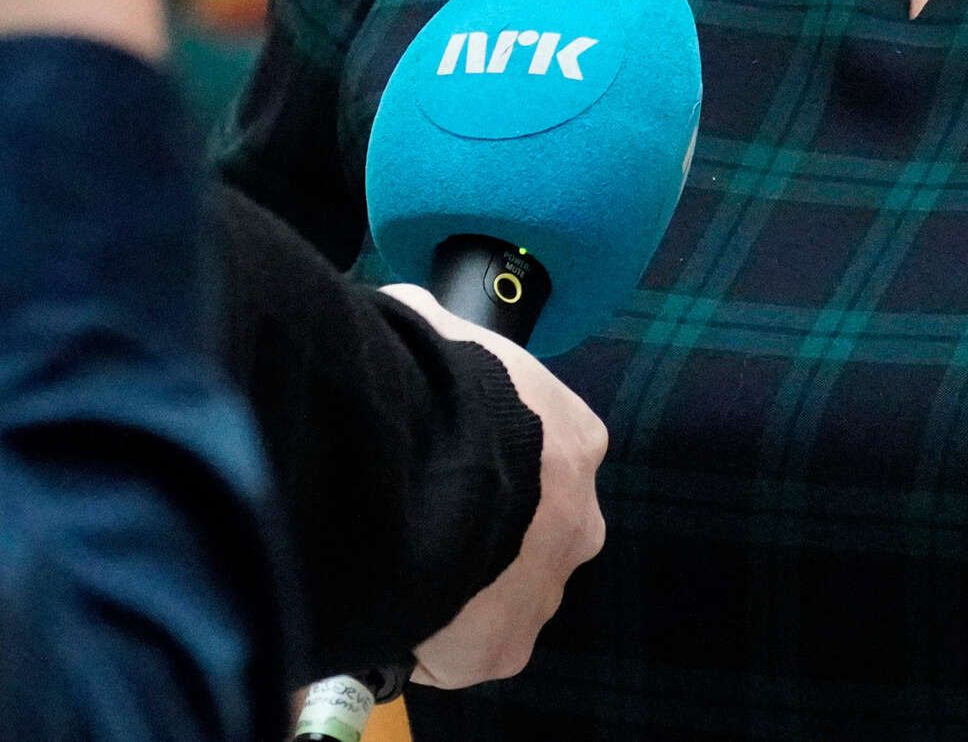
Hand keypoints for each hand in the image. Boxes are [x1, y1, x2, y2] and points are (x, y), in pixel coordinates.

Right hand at [380, 285, 606, 687]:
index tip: (437, 461)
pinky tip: (389, 601)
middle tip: (414, 515)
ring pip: (495, 595)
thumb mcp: (430, 325)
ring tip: (393, 557)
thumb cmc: (430, 384)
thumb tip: (407, 317)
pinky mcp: (507, 649)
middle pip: (526, 535)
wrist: (420, 468)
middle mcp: (578, 519)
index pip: (537, 457)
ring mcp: (546, 590)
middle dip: (477, 531)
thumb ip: (432, 331)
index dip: (482, 460)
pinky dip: (427, 636)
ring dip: (452, 582)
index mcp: (573, 439)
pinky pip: (462, 649)